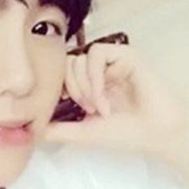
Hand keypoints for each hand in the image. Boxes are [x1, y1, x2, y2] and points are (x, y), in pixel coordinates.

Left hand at [44, 43, 188, 156]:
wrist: (154, 133)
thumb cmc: (122, 133)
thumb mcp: (83, 133)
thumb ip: (58, 130)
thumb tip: (34, 130)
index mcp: (85, 84)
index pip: (59, 74)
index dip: (57, 89)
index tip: (67, 108)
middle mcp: (95, 71)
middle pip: (64, 64)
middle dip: (71, 89)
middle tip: (86, 109)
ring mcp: (109, 62)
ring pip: (77, 59)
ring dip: (83, 86)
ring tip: (97, 106)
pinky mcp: (123, 55)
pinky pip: (96, 54)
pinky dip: (94, 77)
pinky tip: (104, 96)